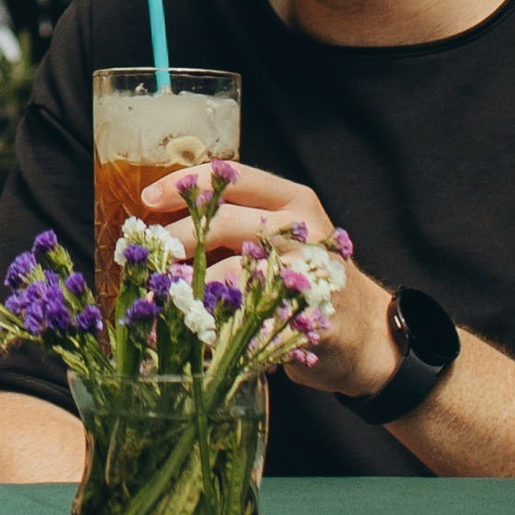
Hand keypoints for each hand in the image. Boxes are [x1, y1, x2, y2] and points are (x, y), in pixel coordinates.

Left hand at [140, 160, 399, 396]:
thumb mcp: (279, 235)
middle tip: (152, 258)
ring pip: (235, 272)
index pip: (234, 177)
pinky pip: (252, 321)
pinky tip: (193, 337)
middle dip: (180, 239)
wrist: (366, 334)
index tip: (148, 200)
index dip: (187, 184)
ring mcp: (310, 274)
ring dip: (191, 288)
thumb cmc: (304, 277)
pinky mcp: (310, 318)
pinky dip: (216, 330)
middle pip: (227, 222)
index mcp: (293, 200)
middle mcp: (304, 229)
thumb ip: (234, 223)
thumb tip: (162, 224)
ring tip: (161, 299)